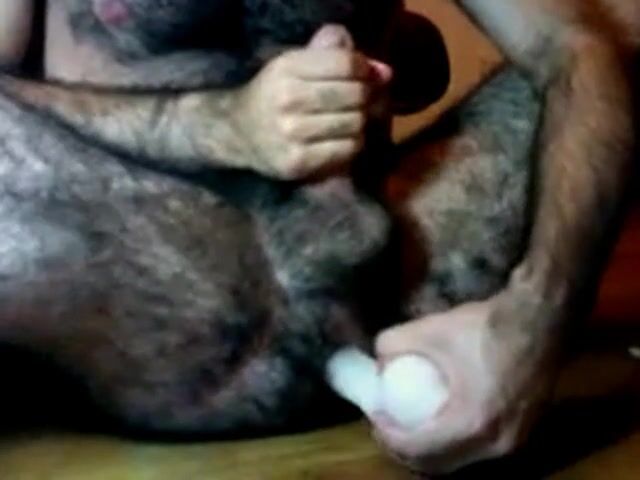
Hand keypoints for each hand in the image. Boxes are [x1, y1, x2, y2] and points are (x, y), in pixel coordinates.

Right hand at [234, 24, 391, 179]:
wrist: (238, 134)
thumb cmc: (275, 95)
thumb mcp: (297, 64)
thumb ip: (337, 56)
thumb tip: (385, 72)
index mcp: (287, 68)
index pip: (346, 63)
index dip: (364, 69)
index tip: (364, 75)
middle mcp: (287, 99)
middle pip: (355, 94)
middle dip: (367, 96)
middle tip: (362, 101)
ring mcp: (292, 133)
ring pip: (355, 123)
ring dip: (361, 121)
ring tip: (350, 120)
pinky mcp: (298, 162)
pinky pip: (347, 150)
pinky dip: (353, 144)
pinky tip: (341, 139)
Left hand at [371, 283, 566, 474]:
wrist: (540, 319)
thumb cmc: (486, 327)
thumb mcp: (430, 329)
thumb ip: (392, 343)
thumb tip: (376, 361)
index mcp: (472, 423)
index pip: (418, 449)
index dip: (388, 436)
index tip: (375, 415)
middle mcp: (495, 444)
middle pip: (437, 465)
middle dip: (404, 449)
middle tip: (386, 425)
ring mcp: (513, 443)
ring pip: (459, 462)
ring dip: (429, 451)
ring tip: (409, 426)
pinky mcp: (522, 434)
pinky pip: (478, 452)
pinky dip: (453, 445)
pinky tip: (441, 423)